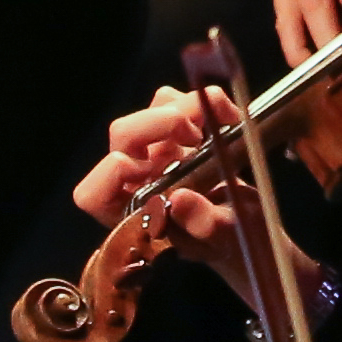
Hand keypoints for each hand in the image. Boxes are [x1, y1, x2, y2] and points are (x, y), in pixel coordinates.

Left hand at [65, 87, 276, 316]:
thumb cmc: (229, 240)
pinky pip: (177, 101)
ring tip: (219, 126)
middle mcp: (136, 179)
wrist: (249, 227)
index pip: (92, 193)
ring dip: (188, 109)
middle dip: (160, 124)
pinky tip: (227, 118)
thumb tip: (179, 199)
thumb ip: (204, 226)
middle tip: (196, 136)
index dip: (113, 172)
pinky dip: (205, 101)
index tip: (152, 172)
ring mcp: (156, 152)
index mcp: (131, 213)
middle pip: (123, 134)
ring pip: (153, 108)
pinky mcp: (178, 132)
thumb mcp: (224, 240)